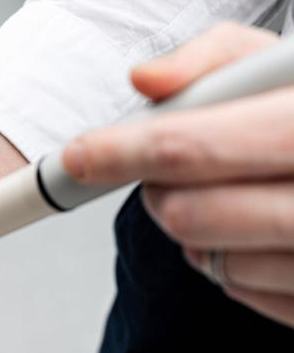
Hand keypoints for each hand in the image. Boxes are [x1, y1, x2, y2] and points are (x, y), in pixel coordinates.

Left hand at [62, 23, 293, 327]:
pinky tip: (262, 230)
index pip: (190, 146)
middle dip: (157, 191)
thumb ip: (216, 61)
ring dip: (196, 229)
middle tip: (168, 171)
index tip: (80, 157)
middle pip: (185, 213)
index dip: (120, 152)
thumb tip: (145, 81)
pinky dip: (231, 261)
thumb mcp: (285, 66)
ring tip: (238, 193)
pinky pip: (239, 290)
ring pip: (205, 259)